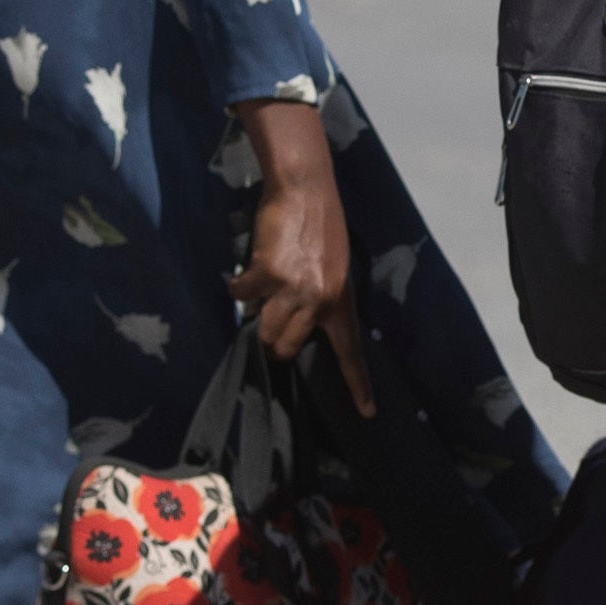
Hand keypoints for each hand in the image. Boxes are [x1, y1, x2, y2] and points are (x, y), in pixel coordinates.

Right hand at [234, 100, 375, 415]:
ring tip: (262, 287)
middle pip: (286, 346)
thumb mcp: (332, 269)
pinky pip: (241, 295)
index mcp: (341, 302)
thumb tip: (288, 325)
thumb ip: (318, 300)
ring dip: (256, 312)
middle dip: (272, 337)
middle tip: (271, 315)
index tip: (367, 413)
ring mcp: (293, 289)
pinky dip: (239, 285)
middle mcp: (319, 301)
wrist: (305, 191)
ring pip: (263, 327)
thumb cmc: (319, 228)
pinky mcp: (266, 274)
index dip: (358, 385)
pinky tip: (248, 269)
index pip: (351, 352)